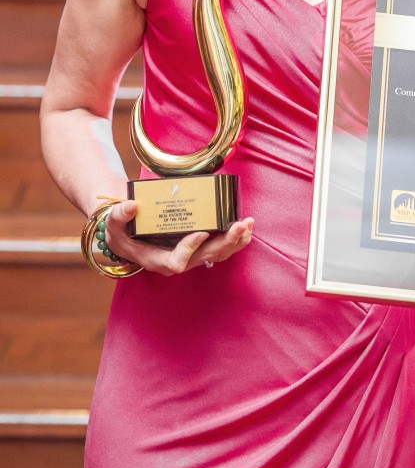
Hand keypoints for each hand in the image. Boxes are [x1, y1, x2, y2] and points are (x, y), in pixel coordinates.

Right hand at [104, 199, 254, 275]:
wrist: (129, 235)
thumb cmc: (122, 232)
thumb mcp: (114, 224)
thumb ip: (119, 216)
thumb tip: (131, 206)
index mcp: (158, 259)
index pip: (177, 262)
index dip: (189, 249)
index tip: (200, 233)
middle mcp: (178, 261)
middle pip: (206, 257)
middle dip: (224, 242)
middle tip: (239, 225)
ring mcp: (191, 256)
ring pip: (218, 254)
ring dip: (235, 240)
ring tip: (247, 224)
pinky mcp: (200, 247)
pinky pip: (222, 247)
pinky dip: (235, 238)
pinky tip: (246, 225)